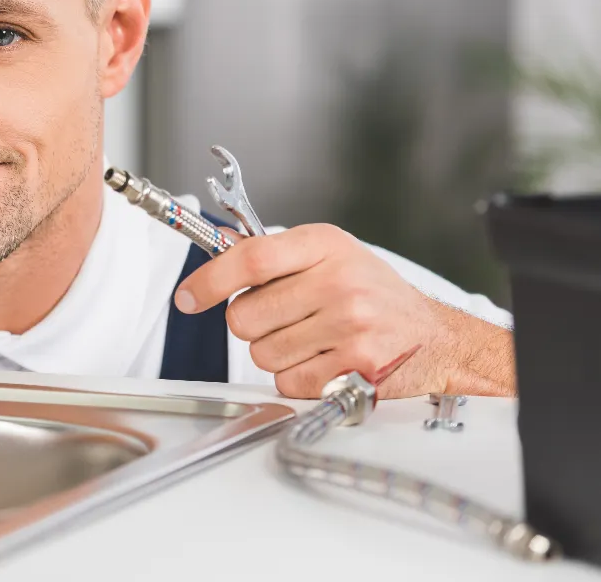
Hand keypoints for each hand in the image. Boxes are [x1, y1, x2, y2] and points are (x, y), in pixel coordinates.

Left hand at [175, 223, 515, 398]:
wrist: (438, 338)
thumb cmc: (377, 295)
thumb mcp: (331, 256)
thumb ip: (275, 256)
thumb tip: (218, 252)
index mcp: (324, 244)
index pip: (249, 258)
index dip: (209, 281)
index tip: (187, 298)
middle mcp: (337, 281)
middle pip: (245, 316)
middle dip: (252, 325)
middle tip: (283, 320)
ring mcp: (350, 324)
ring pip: (262, 354)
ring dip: (275, 354)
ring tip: (311, 340)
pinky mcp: (357, 365)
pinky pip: (289, 382)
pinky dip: (298, 379)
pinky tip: (325, 362)